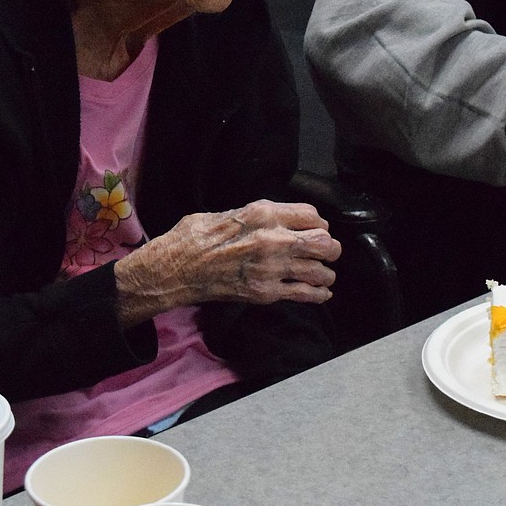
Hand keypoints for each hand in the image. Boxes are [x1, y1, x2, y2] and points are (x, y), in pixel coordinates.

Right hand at [113, 200, 339, 325]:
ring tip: (325, 273)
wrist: (175, 269)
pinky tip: (322, 292)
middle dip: (330, 247)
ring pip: (320, 270)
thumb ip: (257, 215)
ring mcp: (271, 268)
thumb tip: (278, 217)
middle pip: (324, 242)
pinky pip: (305, 294)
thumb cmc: (195, 237)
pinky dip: (319, 294)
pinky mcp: (266, 292)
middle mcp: (272, 239)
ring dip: (326, 272)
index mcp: (263, 214)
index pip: (312, 215)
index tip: (319, 228)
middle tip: (328, 251)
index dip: (320, 223)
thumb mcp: (227, 211)